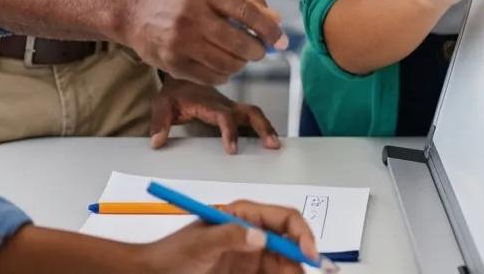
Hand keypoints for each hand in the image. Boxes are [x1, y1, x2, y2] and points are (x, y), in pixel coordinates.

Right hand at [125, 0, 287, 85]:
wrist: (133, 11)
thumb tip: (277, 20)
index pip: (247, 13)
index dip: (269, 29)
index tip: (281, 39)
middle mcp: (191, 15)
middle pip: (241, 43)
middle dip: (257, 50)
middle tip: (259, 49)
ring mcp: (180, 42)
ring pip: (229, 65)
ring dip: (241, 63)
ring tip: (239, 55)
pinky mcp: (173, 64)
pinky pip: (212, 78)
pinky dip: (224, 74)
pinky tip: (222, 63)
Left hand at [138, 200, 317, 273]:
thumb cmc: (173, 254)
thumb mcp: (201, 243)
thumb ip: (230, 236)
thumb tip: (260, 236)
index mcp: (244, 216)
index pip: (284, 219)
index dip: (302, 234)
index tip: (310, 255)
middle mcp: (252, 235)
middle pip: (290, 245)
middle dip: (300, 261)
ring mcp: (250, 259)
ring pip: (284, 266)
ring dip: (291, 273)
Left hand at [150, 78, 280, 153]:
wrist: (180, 78)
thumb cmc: (173, 92)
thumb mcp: (161, 104)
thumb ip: (158, 122)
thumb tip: (157, 142)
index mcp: (208, 102)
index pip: (223, 116)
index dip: (230, 131)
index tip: (232, 150)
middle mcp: (223, 104)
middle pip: (249, 111)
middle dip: (262, 127)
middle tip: (272, 145)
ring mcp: (230, 107)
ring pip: (254, 114)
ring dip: (266, 128)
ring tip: (275, 145)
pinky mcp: (233, 112)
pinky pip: (250, 119)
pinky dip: (262, 128)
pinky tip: (269, 142)